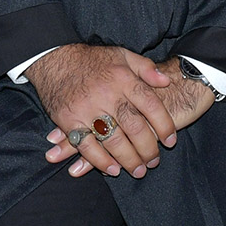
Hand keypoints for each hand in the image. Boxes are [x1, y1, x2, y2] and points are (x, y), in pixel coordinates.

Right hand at [26, 44, 176, 179]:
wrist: (54, 58)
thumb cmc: (91, 59)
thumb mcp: (122, 55)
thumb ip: (146, 68)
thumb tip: (166, 82)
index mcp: (123, 78)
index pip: (150, 105)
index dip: (164, 125)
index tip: (171, 140)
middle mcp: (107, 94)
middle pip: (134, 127)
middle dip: (148, 148)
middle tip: (154, 161)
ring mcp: (87, 109)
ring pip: (114, 141)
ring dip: (129, 159)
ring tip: (138, 170)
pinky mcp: (69, 121)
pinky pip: (87, 147)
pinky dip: (101, 161)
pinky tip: (113, 169)